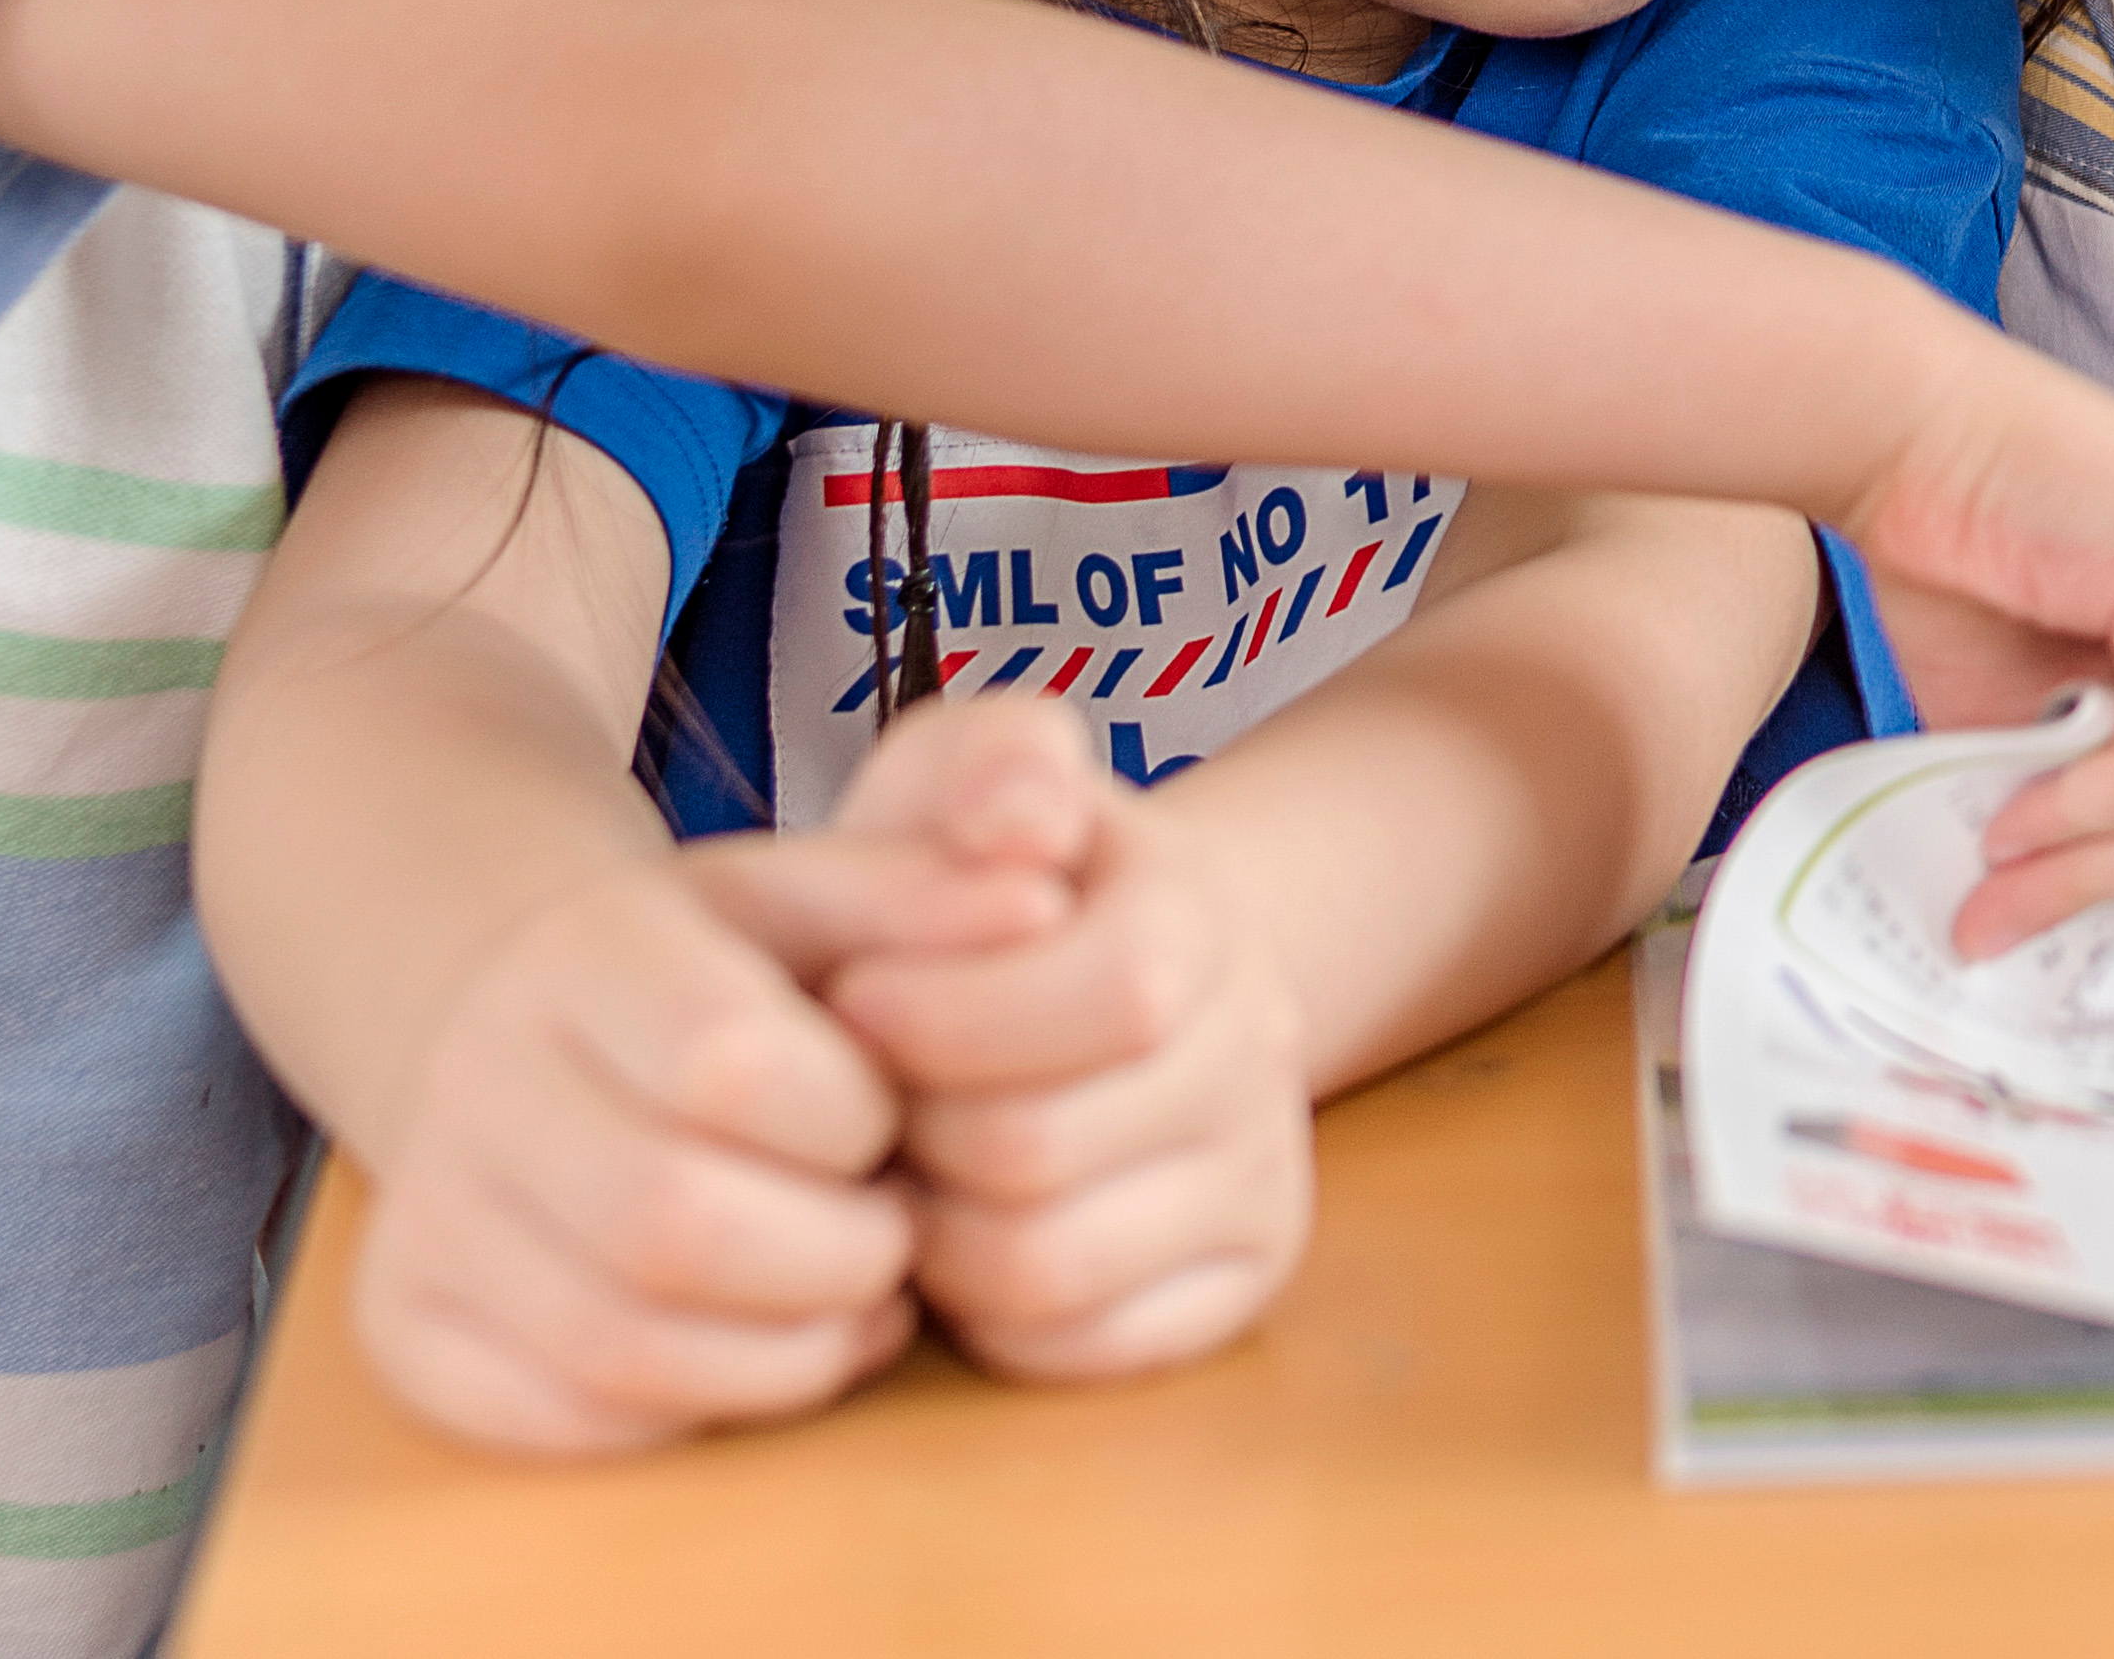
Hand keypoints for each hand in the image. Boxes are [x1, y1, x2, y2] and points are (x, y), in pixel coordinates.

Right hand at [345, 823, 1052, 1451]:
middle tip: (898, 1237)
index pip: (726, 1063)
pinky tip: (770, 1345)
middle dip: (834, 1255)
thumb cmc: (716, 969)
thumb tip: (1043, 897)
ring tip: (860, 1301)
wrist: (519, 1030)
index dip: (848, 1119)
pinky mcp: (409, 1327)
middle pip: (670, 1222)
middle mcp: (474, 1076)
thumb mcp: (819, 898)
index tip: (894, 1119)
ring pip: (622, 1342)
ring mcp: (425, 1211)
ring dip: (787, 1350)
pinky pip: (566, 1417)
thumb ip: (931, 891)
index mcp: (583, 948)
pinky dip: (699, 1404)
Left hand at [811, 697, 1327, 1381]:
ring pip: (1048, 1266)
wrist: (1083, 974)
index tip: (852, 994)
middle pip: (1044, 1146)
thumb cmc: (978, 887)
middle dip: (912, 1129)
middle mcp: (1261, 1050)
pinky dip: (989, 1316)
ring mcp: (1258, 1178)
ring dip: (933, 1229)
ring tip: (903, 1169)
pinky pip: (1080, 1351)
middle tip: (863, 1101)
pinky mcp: (1232, 1288)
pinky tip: (962, 1231)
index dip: (944, 1010)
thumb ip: (986, 762)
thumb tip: (1022, 823)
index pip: (1109, 990)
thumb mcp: (963, 782)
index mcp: (1201, 916)